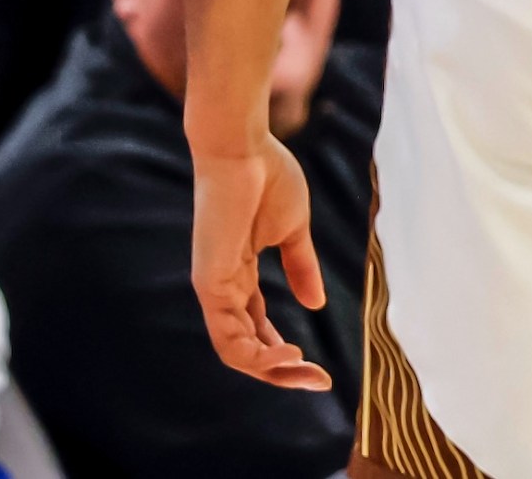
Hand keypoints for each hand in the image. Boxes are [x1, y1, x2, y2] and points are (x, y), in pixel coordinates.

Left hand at [190, 132, 332, 389]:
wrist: (243, 149)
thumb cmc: (268, 178)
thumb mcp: (294, 231)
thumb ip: (301, 268)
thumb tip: (316, 304)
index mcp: (240, 276)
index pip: (256, 329)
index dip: (284, 352)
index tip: (319, 368)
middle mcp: (223, 289)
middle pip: (246, 348)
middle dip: (282, 371)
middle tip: (319, 382)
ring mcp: (215, 288)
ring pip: (236, 352)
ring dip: (272, 369)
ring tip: (306, 372)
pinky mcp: (211, 283)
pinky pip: (229, 335)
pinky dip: (258, 353)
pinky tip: (289, 352)